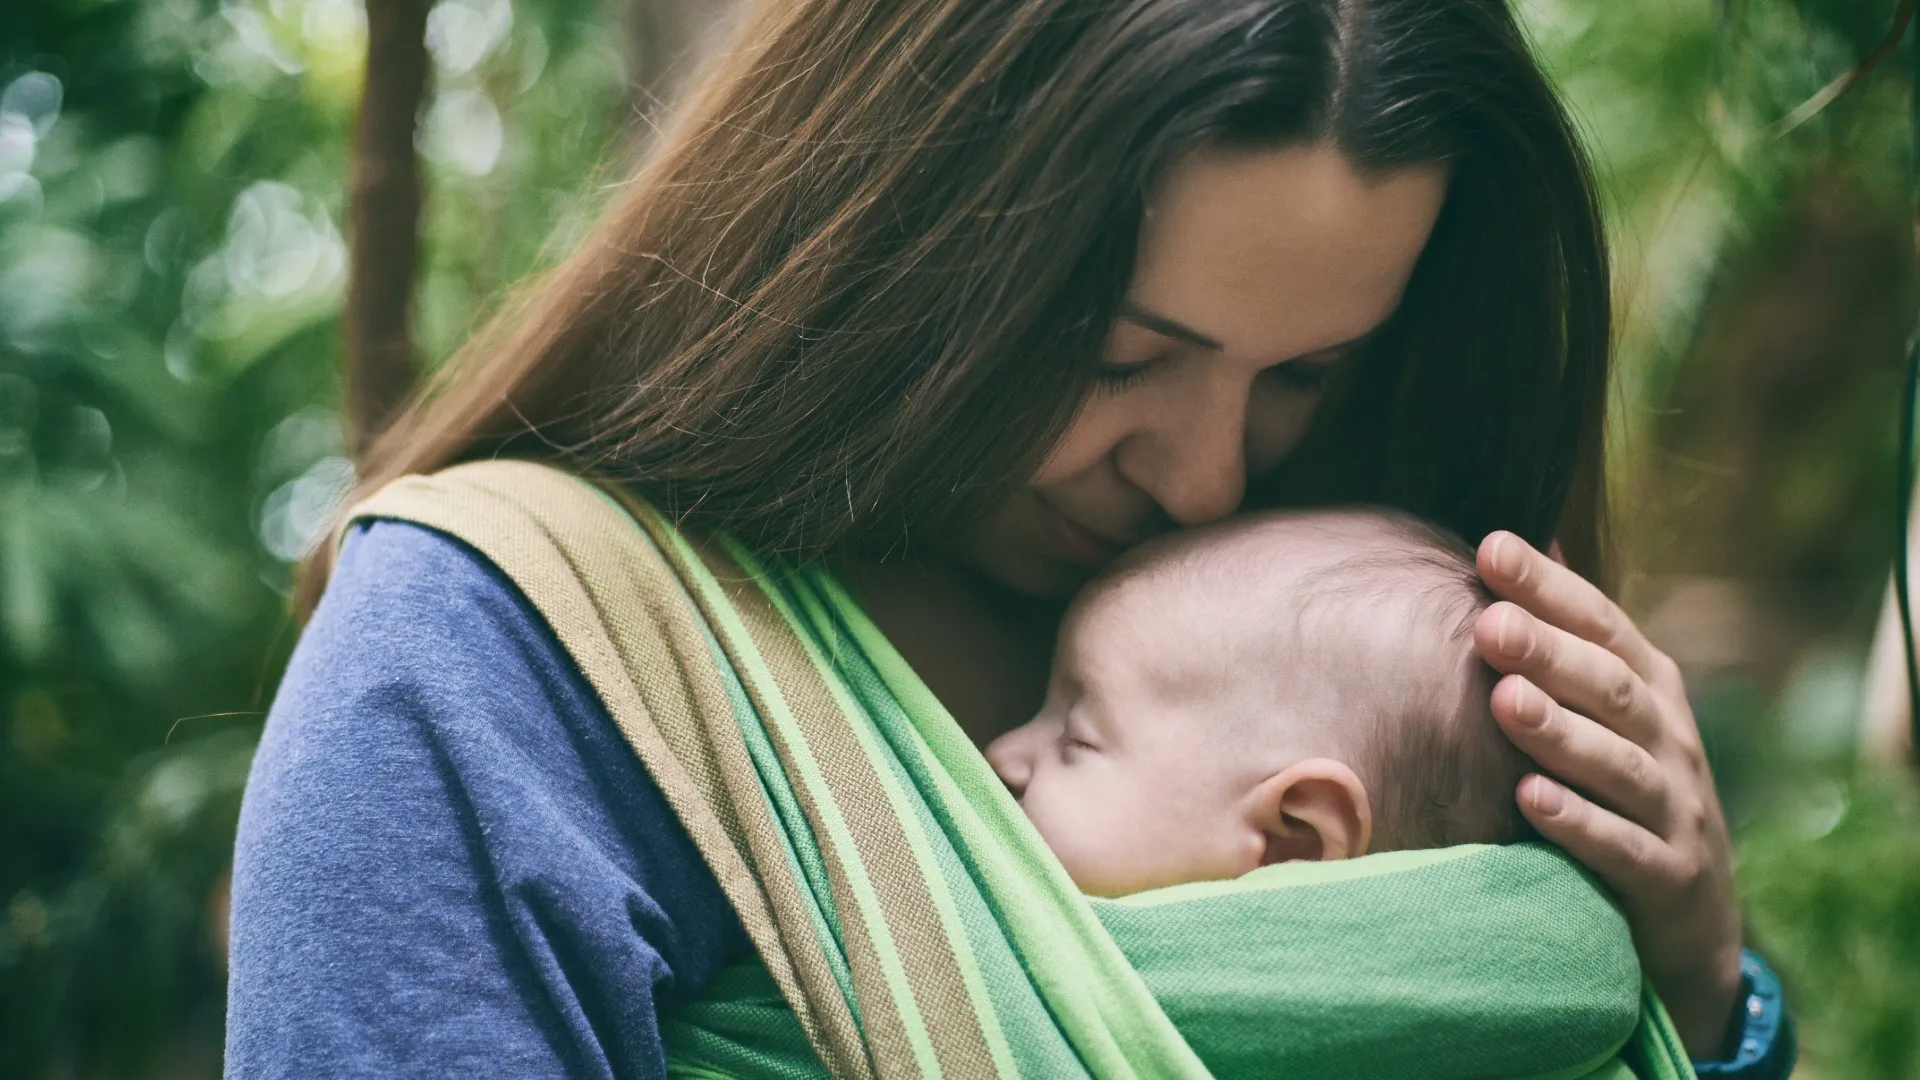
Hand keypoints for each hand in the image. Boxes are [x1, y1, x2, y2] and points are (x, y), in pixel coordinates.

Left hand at [1473, 532, 1742, 1057]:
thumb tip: (1509, 541)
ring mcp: (1677, 808)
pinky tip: (1529, 800)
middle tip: (1487, 623)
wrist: (1692, 918)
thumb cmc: (1625, 793)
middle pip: (1610, 687)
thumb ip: (1565, 634)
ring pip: (1618, 764)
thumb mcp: (1607, 711)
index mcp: (1650, 687)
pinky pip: (1623, 849)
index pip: (1600, 623)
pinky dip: (1579, 824)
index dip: (1549, 587)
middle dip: (1549, 652)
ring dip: (1560, 732)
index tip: (1489, 548)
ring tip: (1504, 701)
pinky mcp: (1670, 876)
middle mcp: (1670, 738)